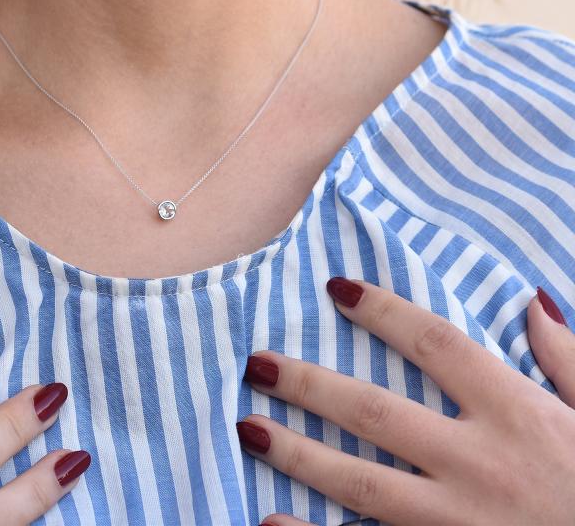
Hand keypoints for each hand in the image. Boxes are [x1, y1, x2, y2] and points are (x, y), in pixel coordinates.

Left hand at [237, 278, 574, 525]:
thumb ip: (567, 359)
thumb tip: (530, 300)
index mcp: (516, 414)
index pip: (437, 345)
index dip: (384, 311)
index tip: (336, 289)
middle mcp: (479, 464)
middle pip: (377, 414)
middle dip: (311, 386)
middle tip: (258, 363)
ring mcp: (460, 523)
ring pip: (363, 485)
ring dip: (299, 456)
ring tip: (248, 429)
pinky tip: (268, 523)